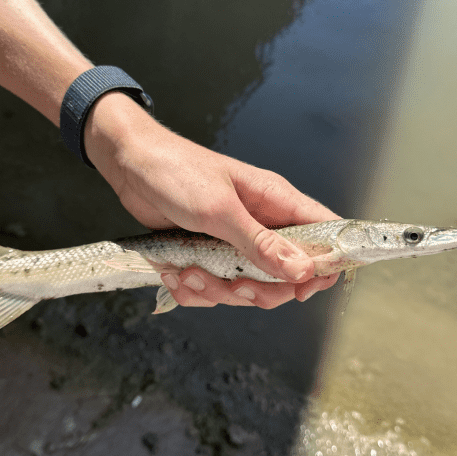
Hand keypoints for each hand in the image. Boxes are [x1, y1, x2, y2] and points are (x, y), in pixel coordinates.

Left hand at [86, 93, 340, 309]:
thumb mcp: (220, 210)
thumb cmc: (177, 172)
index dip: (325, 266)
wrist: (130, 164)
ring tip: (188, 273)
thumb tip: (305, 271)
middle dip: (260, 291)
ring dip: (217, 291)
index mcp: (278, 202)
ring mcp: (236, 242)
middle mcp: (263, 224)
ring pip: (248, 288)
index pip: (326, 235)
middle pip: (288, 276)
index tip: (301, 289)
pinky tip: (174, 273)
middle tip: (234, 287)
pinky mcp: (210, 255)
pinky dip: (194, 289)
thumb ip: (261, 244)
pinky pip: (215, 288)